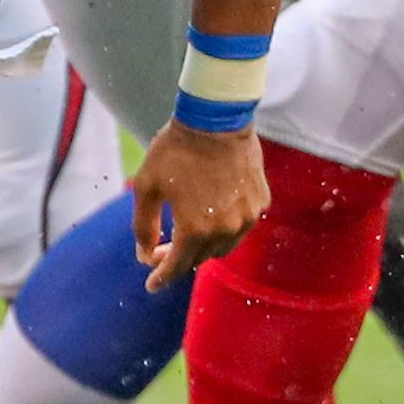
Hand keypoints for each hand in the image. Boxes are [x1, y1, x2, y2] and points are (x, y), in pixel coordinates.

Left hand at [132, 121, 269, 288]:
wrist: (217, 118)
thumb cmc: (176, 150)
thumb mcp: (147, 186)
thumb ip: (143, 226)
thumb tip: (144, 257)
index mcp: (194, 228)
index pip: (176, 266)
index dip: (161, 278)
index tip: (151, 286)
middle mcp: (225, 229)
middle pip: (200, 258)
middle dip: (179, 258)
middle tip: (161, 250)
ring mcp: (247, 217)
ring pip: (223, 247)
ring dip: (204, 246)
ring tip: (188, 232)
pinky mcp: (260, 202)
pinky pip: (241, 226)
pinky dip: (225, 227)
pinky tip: (212, 212)